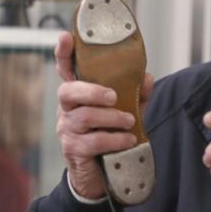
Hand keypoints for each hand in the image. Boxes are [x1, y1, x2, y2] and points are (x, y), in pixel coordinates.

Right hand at [54, 32, 153, 199]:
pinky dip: (114, 139)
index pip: (65, 70)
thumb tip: (147, 77)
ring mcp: (67, 129)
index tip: (65, 36)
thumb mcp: (126, 112)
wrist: (100, 175)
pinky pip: (93, 141)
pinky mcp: (73, 149)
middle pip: (69, 91)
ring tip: (130, 123)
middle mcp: (67, 109)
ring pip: (85, 117)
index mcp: (78, 95)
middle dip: (93, 91)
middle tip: (115, 97)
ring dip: (112, 118)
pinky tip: (128, 140)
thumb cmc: (110, 136)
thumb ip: (136, 95)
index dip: (63, 53)